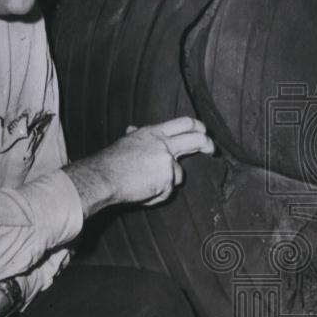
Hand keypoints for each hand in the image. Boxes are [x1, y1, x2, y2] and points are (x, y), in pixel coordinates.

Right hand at [64, 117, 213, 216]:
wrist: (104, 177)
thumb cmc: (111, 161)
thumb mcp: (127, 142)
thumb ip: (137, 136)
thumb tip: (133, 129)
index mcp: (154, 133)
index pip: (183, 123)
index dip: (198, 126)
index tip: (204, 132)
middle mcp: (164, 145)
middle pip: (195, 141)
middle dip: (207, 145)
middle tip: (212, 150)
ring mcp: (167, 164)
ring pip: (178, 175)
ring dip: (166, 181)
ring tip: (144, 182)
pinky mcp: (167, 181)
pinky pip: (167, 191)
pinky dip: (156, 194)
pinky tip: (142, 190)